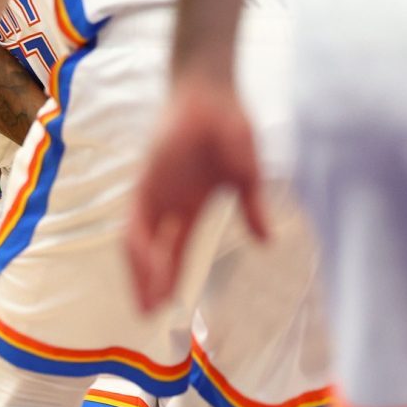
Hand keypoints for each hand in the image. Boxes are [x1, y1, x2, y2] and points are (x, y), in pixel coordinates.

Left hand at [125, 80, 266, 310]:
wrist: (209, 91)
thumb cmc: (229, 127)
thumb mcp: (247, 173)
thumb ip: (252, 206)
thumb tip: (268, 241)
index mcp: (188, 207)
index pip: (176, 251)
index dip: (172, 278)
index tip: (170, 306)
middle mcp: (166, 204)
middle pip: (153, 254)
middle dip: (151, 283)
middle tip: (150, 315)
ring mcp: (153, 192)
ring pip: (141, 244)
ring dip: (142, 273)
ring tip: (147, 303)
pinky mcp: (145, 181)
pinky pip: (137, 222)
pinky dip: (140, 248)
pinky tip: (146, 268)